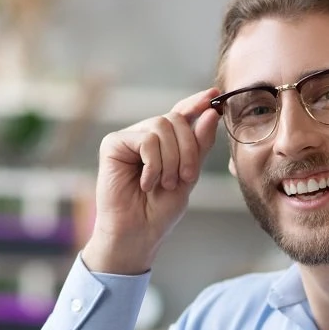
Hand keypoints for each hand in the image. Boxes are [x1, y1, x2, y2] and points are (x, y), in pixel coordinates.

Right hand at [84, 89, 222, 274]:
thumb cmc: (159, 211)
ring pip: (161, 126)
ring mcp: (129, 138)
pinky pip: (145, 139)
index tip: (215, 95)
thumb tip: (210, 113)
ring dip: (171, 160)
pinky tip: (146, 183)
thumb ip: (198, 146)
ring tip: (164, 184)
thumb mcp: (188, 176)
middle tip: (185, 178)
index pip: (181, 113)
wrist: (138, 234)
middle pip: (175, 119)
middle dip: (187, 149)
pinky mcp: (113, 144)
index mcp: (165, 142)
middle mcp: (146, 136)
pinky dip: (153, 163)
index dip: (196, 103)